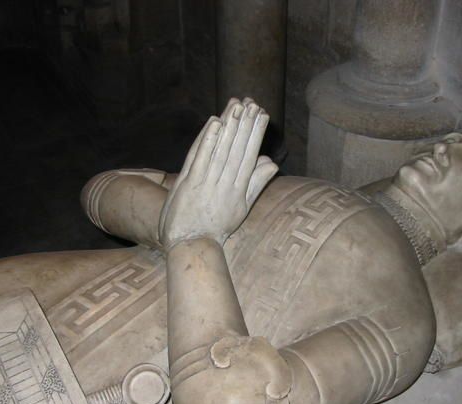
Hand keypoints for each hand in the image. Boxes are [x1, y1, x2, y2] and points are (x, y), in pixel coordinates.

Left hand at [159, 98, 277, 249]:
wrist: (191, 243)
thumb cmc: (215, 226)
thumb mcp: (241, 207)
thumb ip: (256, 183)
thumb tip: (272, 163)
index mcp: (239, 189)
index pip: (249, 155)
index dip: (256, 133)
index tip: (262, 113)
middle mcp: (225, 184)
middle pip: (237, 149)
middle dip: (246, 124)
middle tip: (253, 102)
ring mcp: (206, 183)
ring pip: (220, 150)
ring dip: (229, 126)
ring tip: (236, 105)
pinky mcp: (189, 183)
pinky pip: (200, 158)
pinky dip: (208, 140)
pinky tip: (214, 123)